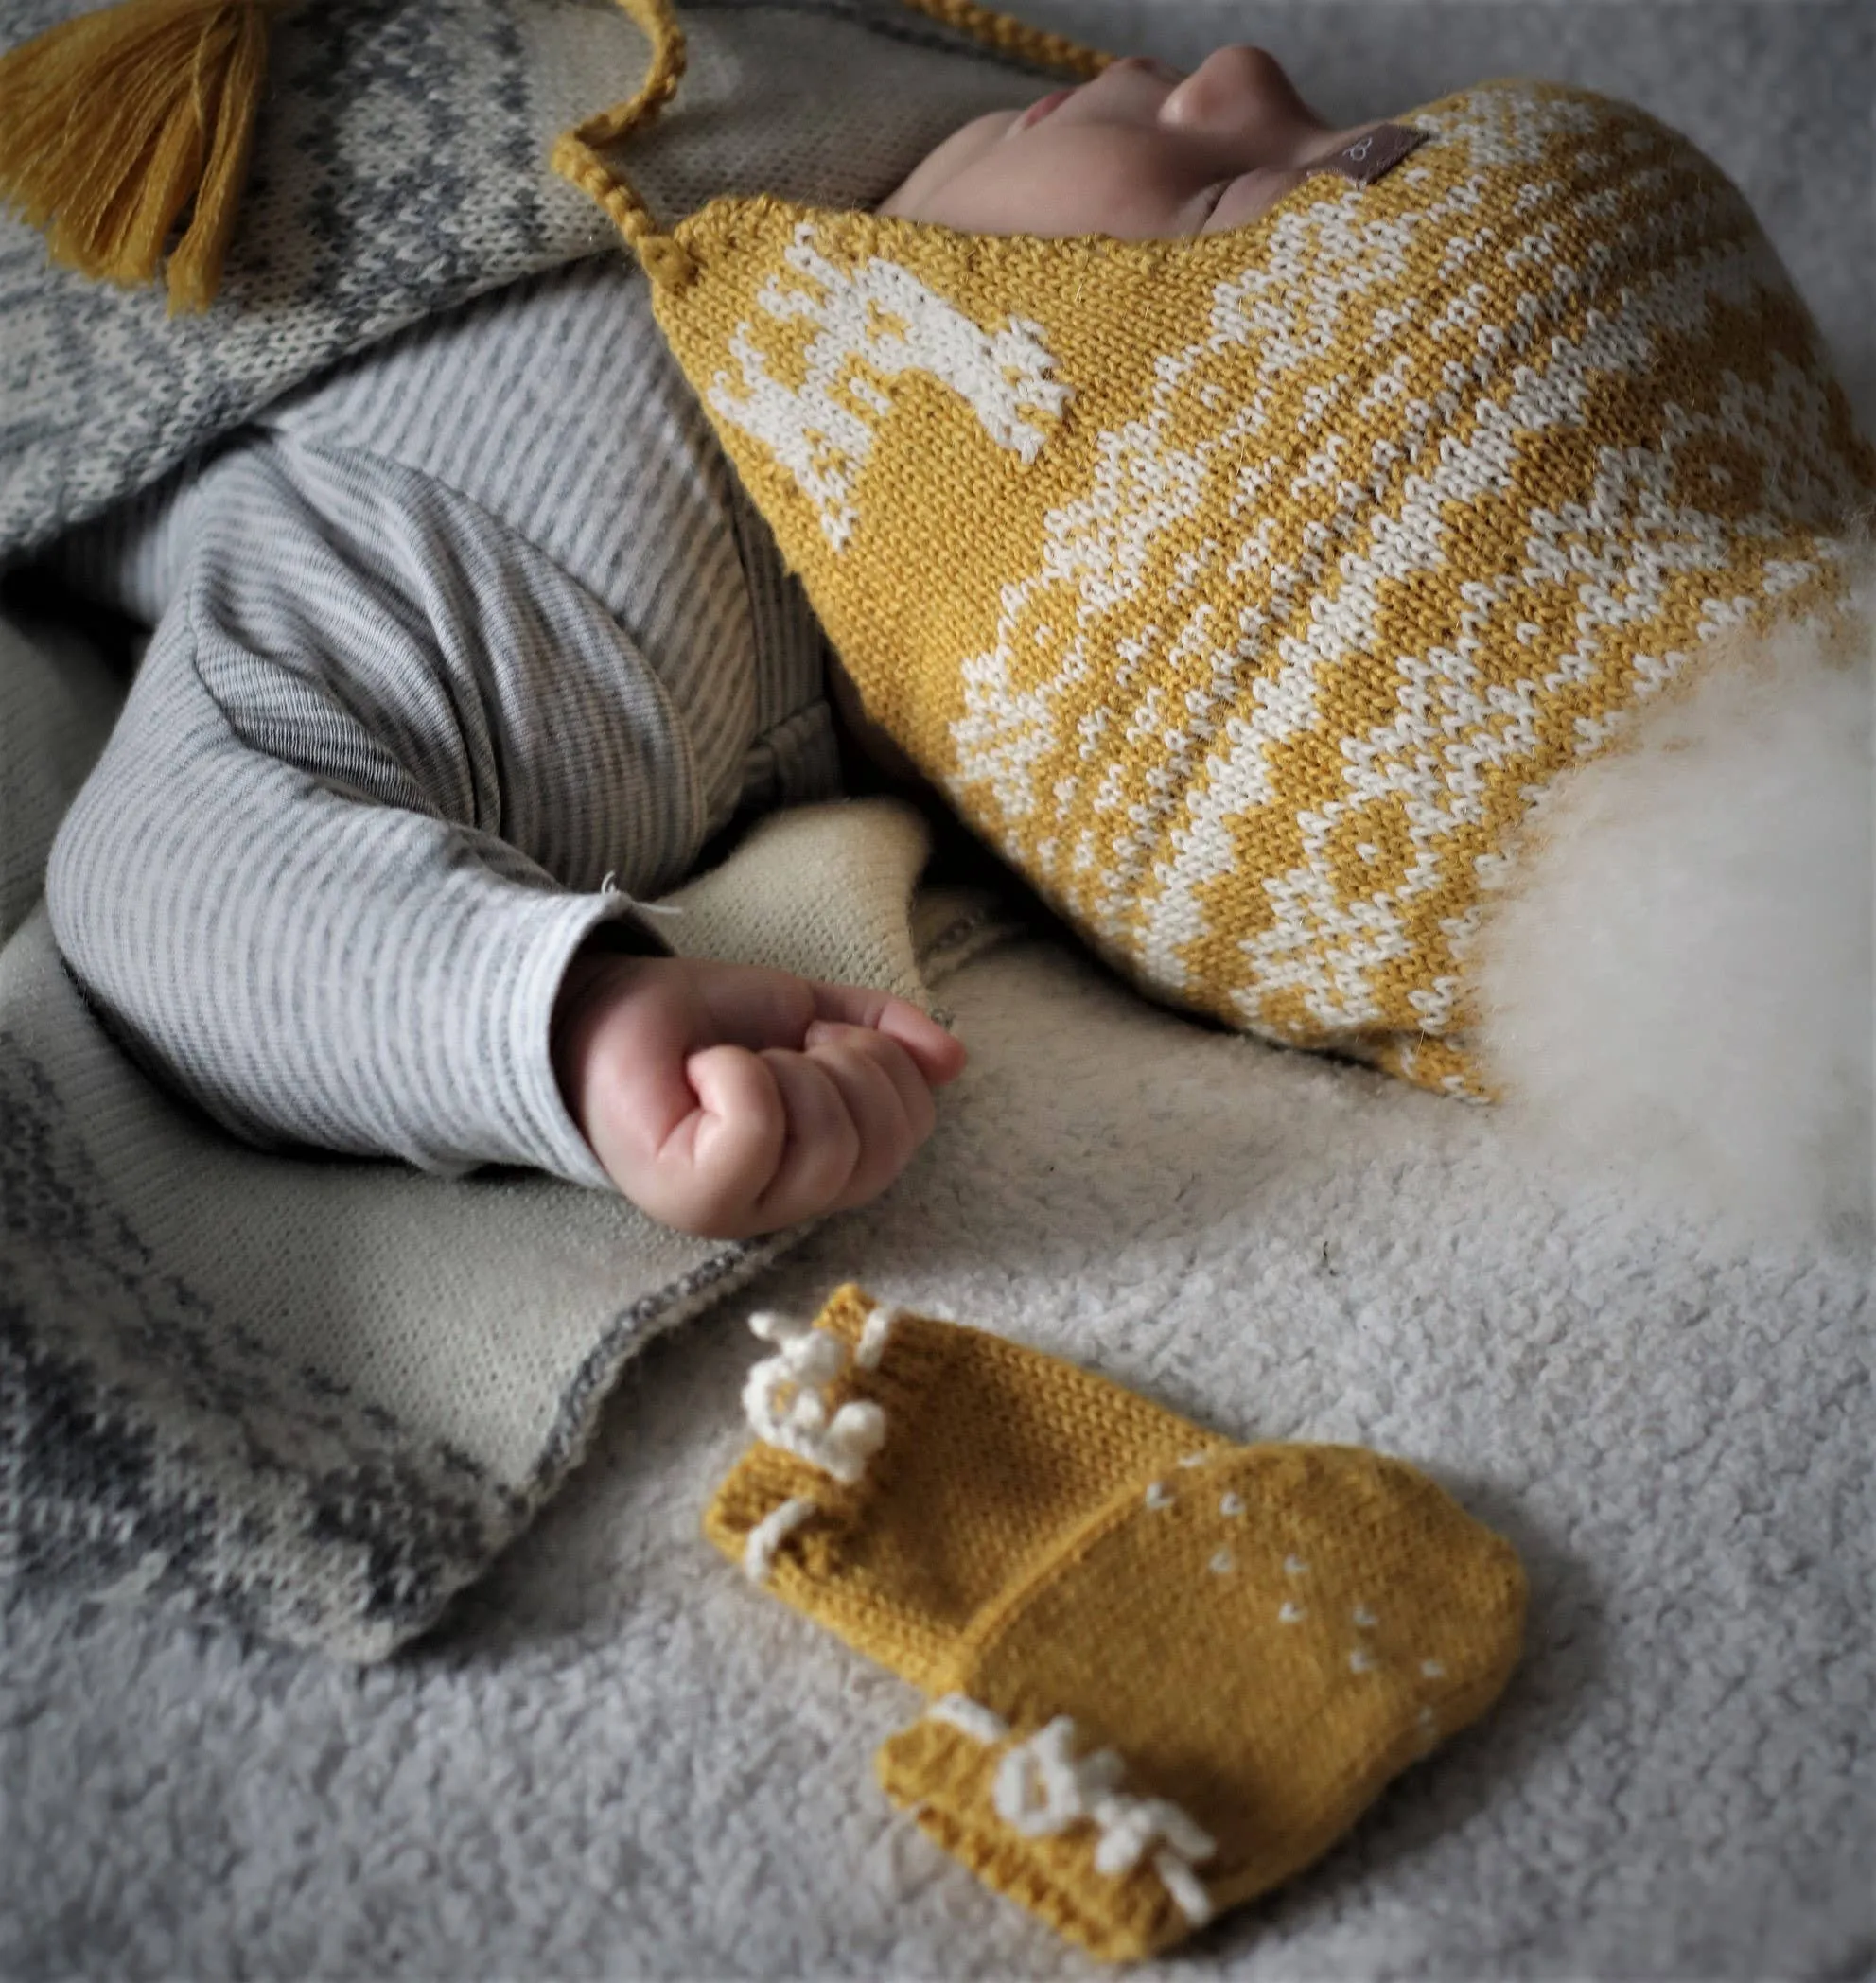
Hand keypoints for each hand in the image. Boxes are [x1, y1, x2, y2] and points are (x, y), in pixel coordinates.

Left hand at [551, 950, 967, 1236]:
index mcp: (823, 1169)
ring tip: (741, 1061)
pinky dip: (741, 1075)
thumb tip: (955, 1059)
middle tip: (786, 1046)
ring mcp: (738, 1211)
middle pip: (879, 1145)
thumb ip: (882, 1035)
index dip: (882, 1065)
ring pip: (827, 1140)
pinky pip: (760, 1129)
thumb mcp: (809, 1013)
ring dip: (788, 1068)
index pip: (909, 1133)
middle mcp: (785, 1206)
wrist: (600, 1007)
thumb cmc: (699, 1024)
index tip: (821, 1037)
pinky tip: (707, 1072)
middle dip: (844, 1064)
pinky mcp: (691, 1197)